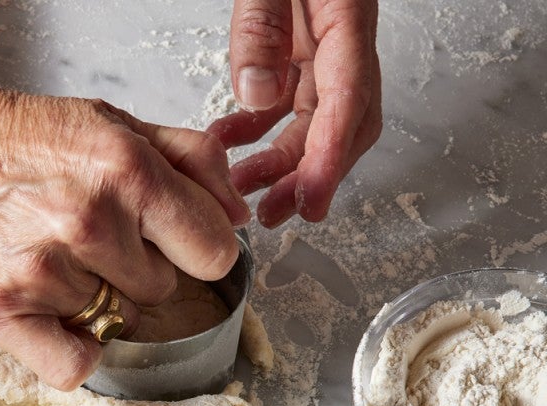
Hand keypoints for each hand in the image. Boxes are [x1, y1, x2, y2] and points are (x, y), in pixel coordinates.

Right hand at [0, 67, 249, 389]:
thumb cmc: (13, 133)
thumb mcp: (111, 120)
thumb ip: (188, 159)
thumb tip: (236, 215)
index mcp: (127, 171)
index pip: (216, 253)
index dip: (195, 247)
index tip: (167, 240)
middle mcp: (90, 223)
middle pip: (163, 289)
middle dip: (135, 265)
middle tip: (85, 234)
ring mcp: (44, 271)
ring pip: (116, 321)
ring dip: (92, 297)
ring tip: (48, 253)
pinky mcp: (2, 310)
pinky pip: (75, 366)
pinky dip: (72, 348)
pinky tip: (52, 313)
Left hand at [207, 0, 381, 227]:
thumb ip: (263, 26)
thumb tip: (256, 94)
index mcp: (347, 21)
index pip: (348, 102)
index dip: (331, 159)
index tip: (312, 201)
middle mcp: (340, 41)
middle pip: (339, 124)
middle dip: (309, 176)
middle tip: (275, 214)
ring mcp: (319, 48)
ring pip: (311, 121)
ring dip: (280, 161)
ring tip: (244, 192)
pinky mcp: (294, 50)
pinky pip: (282, 101)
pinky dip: (254, 129)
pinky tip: (226, 144)